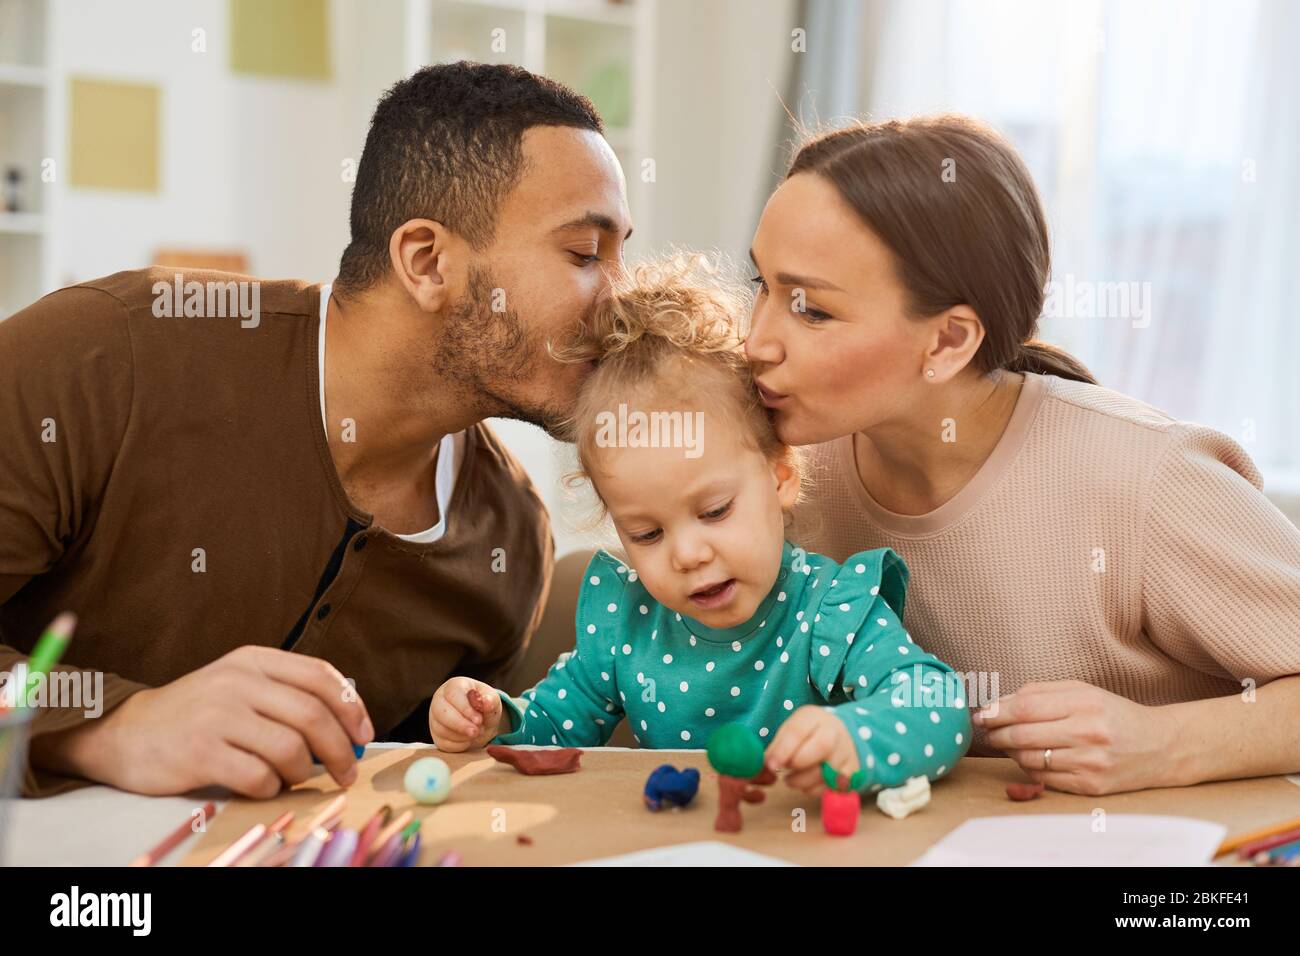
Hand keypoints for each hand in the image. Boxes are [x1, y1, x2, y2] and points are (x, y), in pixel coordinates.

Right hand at [32, 645, 372, 797]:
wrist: (127, 732)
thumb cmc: (197, 713)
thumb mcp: (240, 686)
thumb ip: (287, 694)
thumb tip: (348, 723)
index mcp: (254, 660)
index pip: (320, 676)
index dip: (351, 707)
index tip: (364, 735)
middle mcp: (238, 682)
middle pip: (313, 715)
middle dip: (340, 749)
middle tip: (347, 773)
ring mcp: (218, 716)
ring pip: (290, 748)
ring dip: (304, 772)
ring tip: (296, 778)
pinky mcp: (200, 753)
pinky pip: (258, 776)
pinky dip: (271, 787)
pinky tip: (263, 785)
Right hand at [428, 677, 503, 751]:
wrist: (481, 722)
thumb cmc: (484, 706)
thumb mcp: (492, 700)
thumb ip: (490, 700)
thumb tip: (486, 702)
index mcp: (453, 686)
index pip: (453, 694)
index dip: (465, 708)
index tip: (478, 720)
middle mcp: (439, 700)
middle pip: (441, 712)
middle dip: (460, 725)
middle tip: (476, 732)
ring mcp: (435, 718)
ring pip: (441, 729)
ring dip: (461, 736)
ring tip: (476, 733)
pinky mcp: (436, 735)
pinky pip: (442, 742)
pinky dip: (458, 745)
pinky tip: (469, 740)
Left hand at [763, 706, 858, 792]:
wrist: (840, 736)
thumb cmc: (807, 735)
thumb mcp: (790, 732)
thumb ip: (777, 747)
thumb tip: (766, 766)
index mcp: (813, 717)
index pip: (798, 731)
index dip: (783, 750)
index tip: (771, 766)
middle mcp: (835, 731)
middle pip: (822, 747)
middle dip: (799, 764)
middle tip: (784, 774)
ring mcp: (847, 752)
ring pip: (828, 772)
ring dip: (804, 782)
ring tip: (792, 780)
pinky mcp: (853, 772)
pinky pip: (833, 787)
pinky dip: (816, 790)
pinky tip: (808, 783)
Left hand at [974, 680, 1176, 794]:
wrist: (1161, 747)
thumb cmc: (1114, 714)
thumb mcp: (1083, 691)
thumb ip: (1040, 692)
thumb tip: (998, 703)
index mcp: (1085, 703)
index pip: (1024, 708)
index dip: (996, 712)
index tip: (981, 715)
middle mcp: (1088, 733)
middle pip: (1022, 735)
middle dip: (997, 734)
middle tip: (987, 732)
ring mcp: (1090, 763)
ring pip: (1029, 759)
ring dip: (1011, 752)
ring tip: (1009, 744)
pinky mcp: (1091, 786)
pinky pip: (1044, 779)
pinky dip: (1029, 769)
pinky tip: (1030, 759)